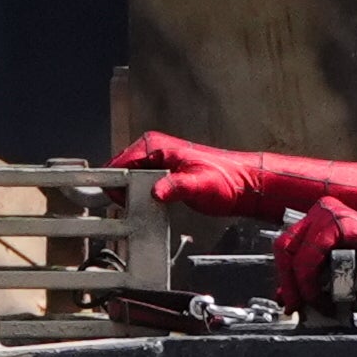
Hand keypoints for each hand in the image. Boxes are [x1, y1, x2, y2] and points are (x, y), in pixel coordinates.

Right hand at [115, 133, 289, 215]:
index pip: (121, 161)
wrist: (243, 185)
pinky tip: (145, 206)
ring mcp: (159, 161)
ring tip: (134, 209)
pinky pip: (140, 183)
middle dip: (119, 189)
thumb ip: (176, 187)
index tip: (114, 200)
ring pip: (129, 177)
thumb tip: (155, 192)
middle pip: (121, 170)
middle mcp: (155, 150)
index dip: (113, 181)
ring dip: (128, 193)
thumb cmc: (226, 180)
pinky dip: (138, 195)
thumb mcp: (198, 185)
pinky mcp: (164, 173)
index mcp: (158, 146)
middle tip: (125, 208)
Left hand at [273, 198, 356, 309]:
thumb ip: (311, 281)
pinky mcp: (344, 224)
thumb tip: (285, 295)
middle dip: (287, 283)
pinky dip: (312, 281)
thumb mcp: (336, 277)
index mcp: (320, 219)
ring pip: (295, 253)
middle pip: (284, 247)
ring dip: (301, 286)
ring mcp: (333, 213)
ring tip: (317, 304)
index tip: (289, 301)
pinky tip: (325, 297)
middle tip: (296, 306)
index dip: (283, 276)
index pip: (286, 246)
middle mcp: (324, 210)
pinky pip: (312, 255)